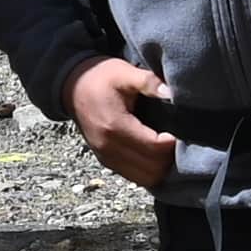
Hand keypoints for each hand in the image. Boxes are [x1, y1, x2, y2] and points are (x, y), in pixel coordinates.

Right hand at [63, 55, 179, 192]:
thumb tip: (170, 92)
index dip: (172, 142)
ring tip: (167, 148)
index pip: (154, 147)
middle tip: (178, 140)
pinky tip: (155, 155)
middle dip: (169, 157)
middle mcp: (109, 148)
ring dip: (161, 167)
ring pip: (145, 178)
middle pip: (152, 168)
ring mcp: (106, 157)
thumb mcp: (122, 72)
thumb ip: (146, 81)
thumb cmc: (99, 77)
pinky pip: (134, 177)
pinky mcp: (106, 161)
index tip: (180, 129)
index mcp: (115, 127)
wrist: (71, 87)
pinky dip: (149, 171)